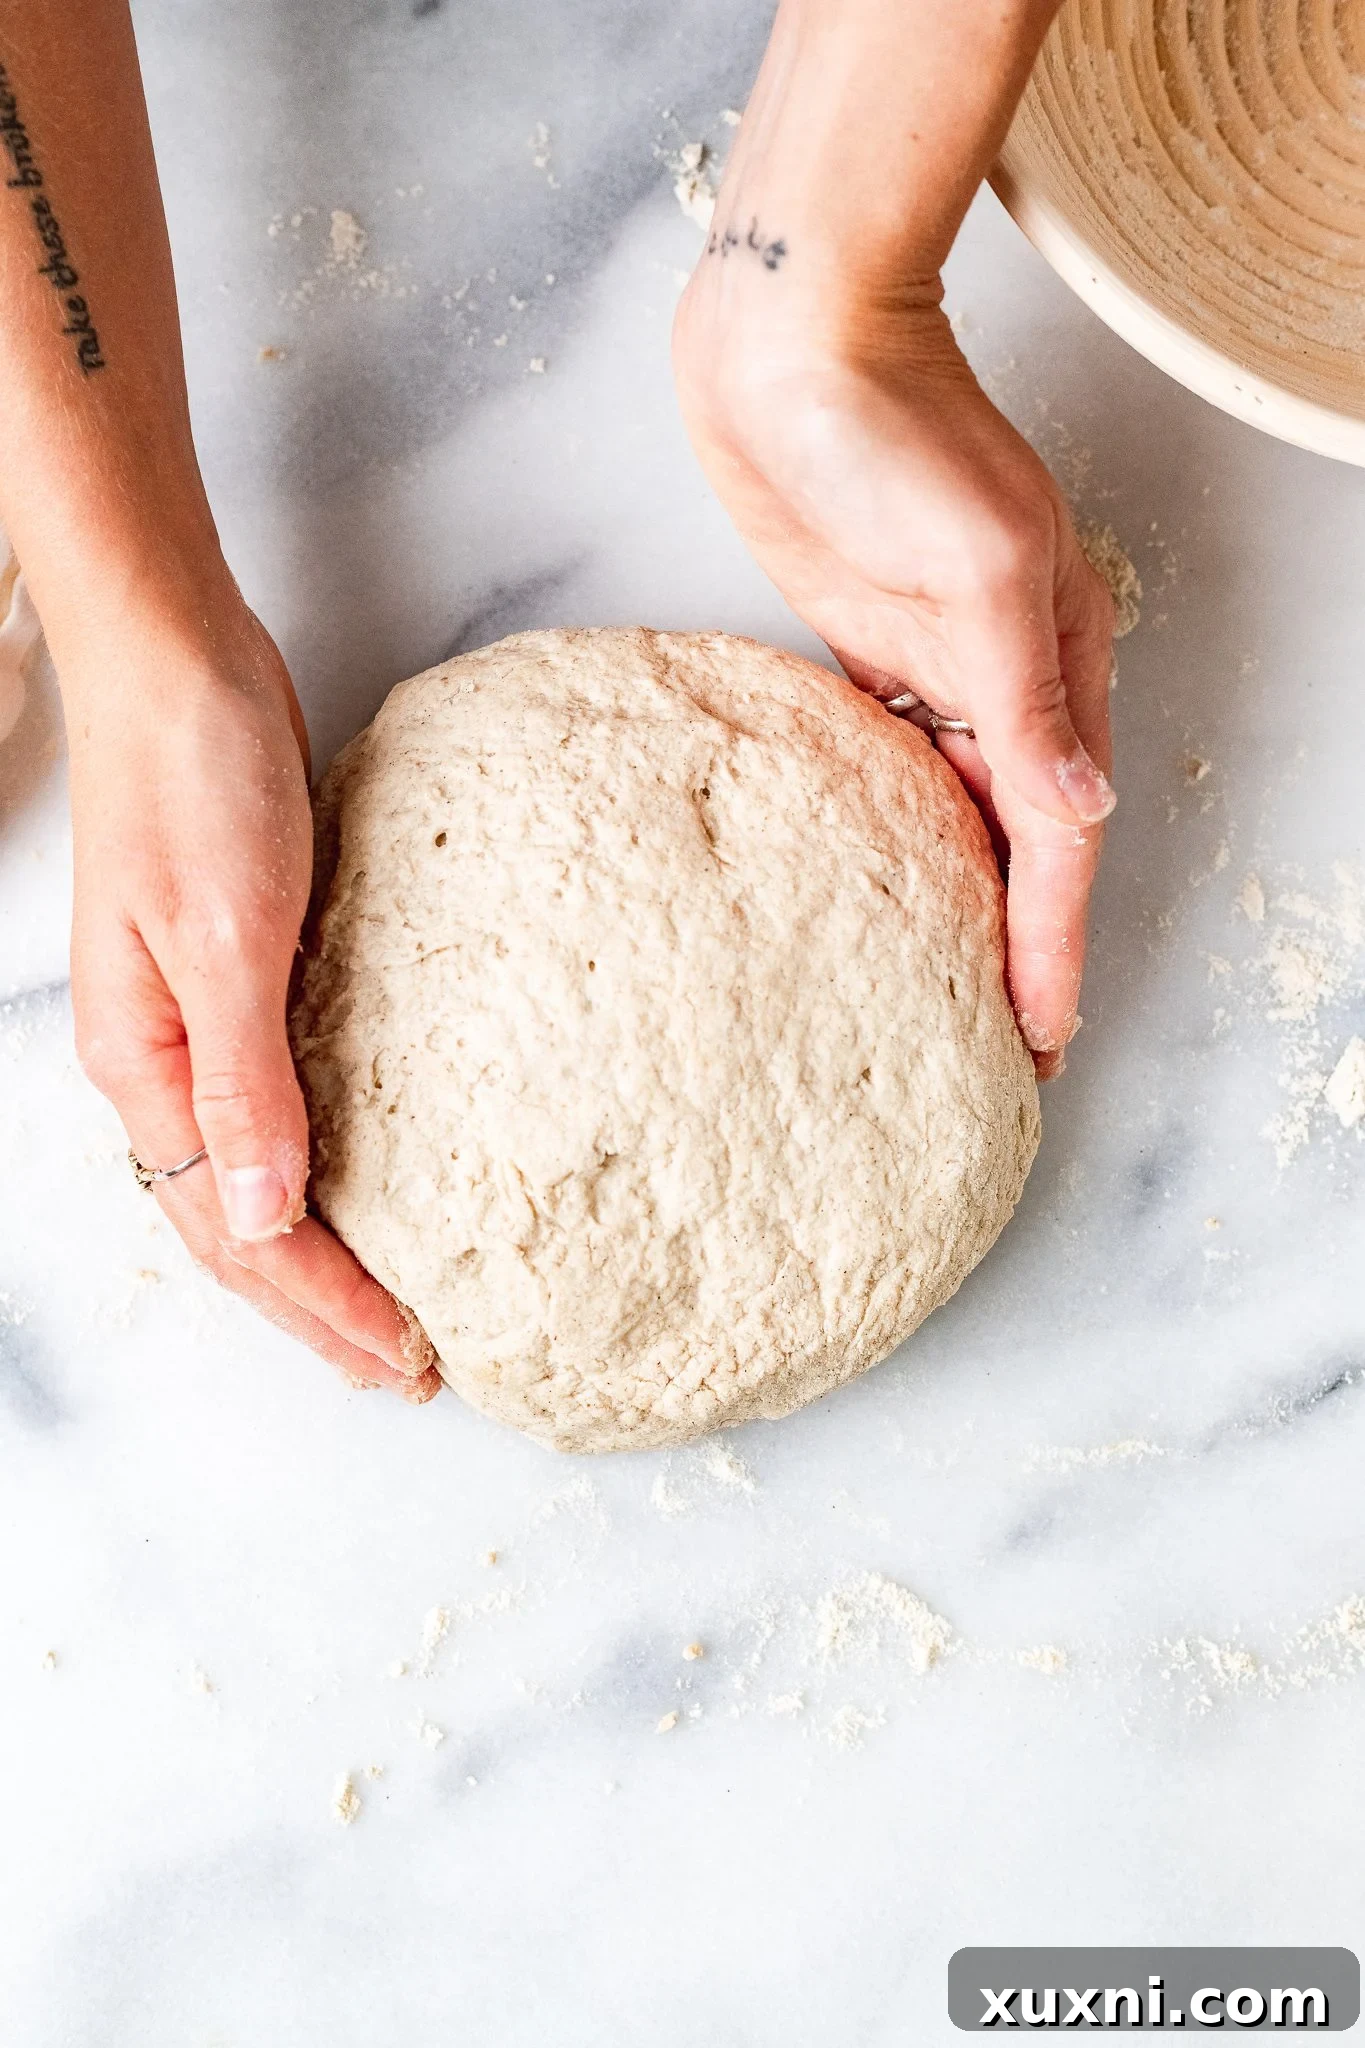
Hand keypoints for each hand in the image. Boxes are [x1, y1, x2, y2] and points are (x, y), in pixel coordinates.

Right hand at [64, 598, 440, 1399]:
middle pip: (239, 1223)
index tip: (408, 1358)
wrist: (179, 659)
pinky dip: (327, 1162)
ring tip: (391, 1307)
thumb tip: (263, 1216)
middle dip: (320, 1306)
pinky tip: (375, 1178)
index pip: (238, 1230)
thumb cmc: (192, 780)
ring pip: (259, 1173)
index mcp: (147, 1068)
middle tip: (409, 1369)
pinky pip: (285, 1102)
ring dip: (322, 1248)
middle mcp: (165, 1064)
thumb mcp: (222, 937)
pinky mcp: (247, 976)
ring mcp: (201, 1023)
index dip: (322, 1305)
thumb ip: (244, 1081)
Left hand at [674, 293, 1114, 1077]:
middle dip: (1019, 943)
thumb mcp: (982, 568)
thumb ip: (1027, 700)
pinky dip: (895, 833)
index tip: (1040, 1037)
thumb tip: (1080, 811)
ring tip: (942, 990)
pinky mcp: (861, 649)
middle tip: (1001, 1047)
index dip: (1052, 945)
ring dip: (958, 898)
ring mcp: (932, 664)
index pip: (1062, 840)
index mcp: (1055, 662)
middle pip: (1022, 842)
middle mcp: (1003, 675)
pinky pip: (889, 768)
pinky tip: (877, 884)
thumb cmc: (895, 432)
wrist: (797, 340)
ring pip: (959, 813)